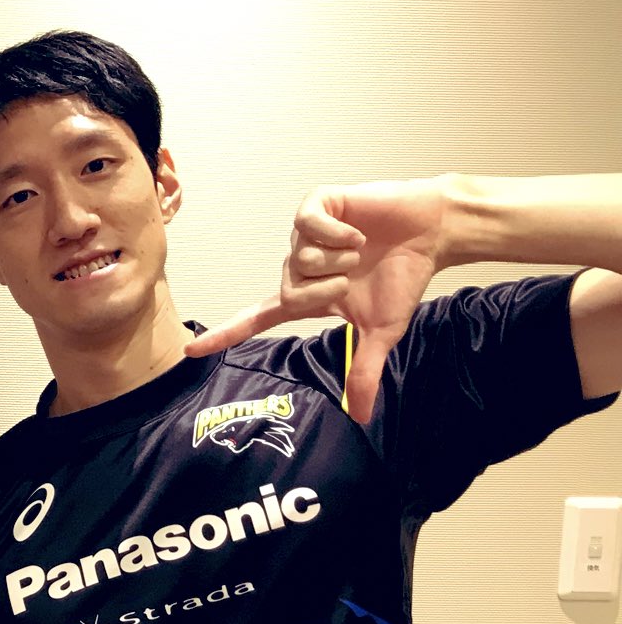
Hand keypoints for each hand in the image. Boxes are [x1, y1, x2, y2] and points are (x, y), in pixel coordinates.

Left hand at [186, 177, 452, 421]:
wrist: (431, 233)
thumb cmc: (403, 278)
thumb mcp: (380, 331)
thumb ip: (363, 372)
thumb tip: (361, 418)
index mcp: (306, 296)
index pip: (256, 319)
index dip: (225, 335)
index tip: (191, 350)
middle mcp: (297, 266)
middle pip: (288, 293)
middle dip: (330, 289)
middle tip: (357, 275)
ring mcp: (304, 235)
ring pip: (301, 259)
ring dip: (340, 259)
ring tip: (361, 248)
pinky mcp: (316, 205)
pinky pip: (308, 225)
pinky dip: (339, 233)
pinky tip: (358, 231)